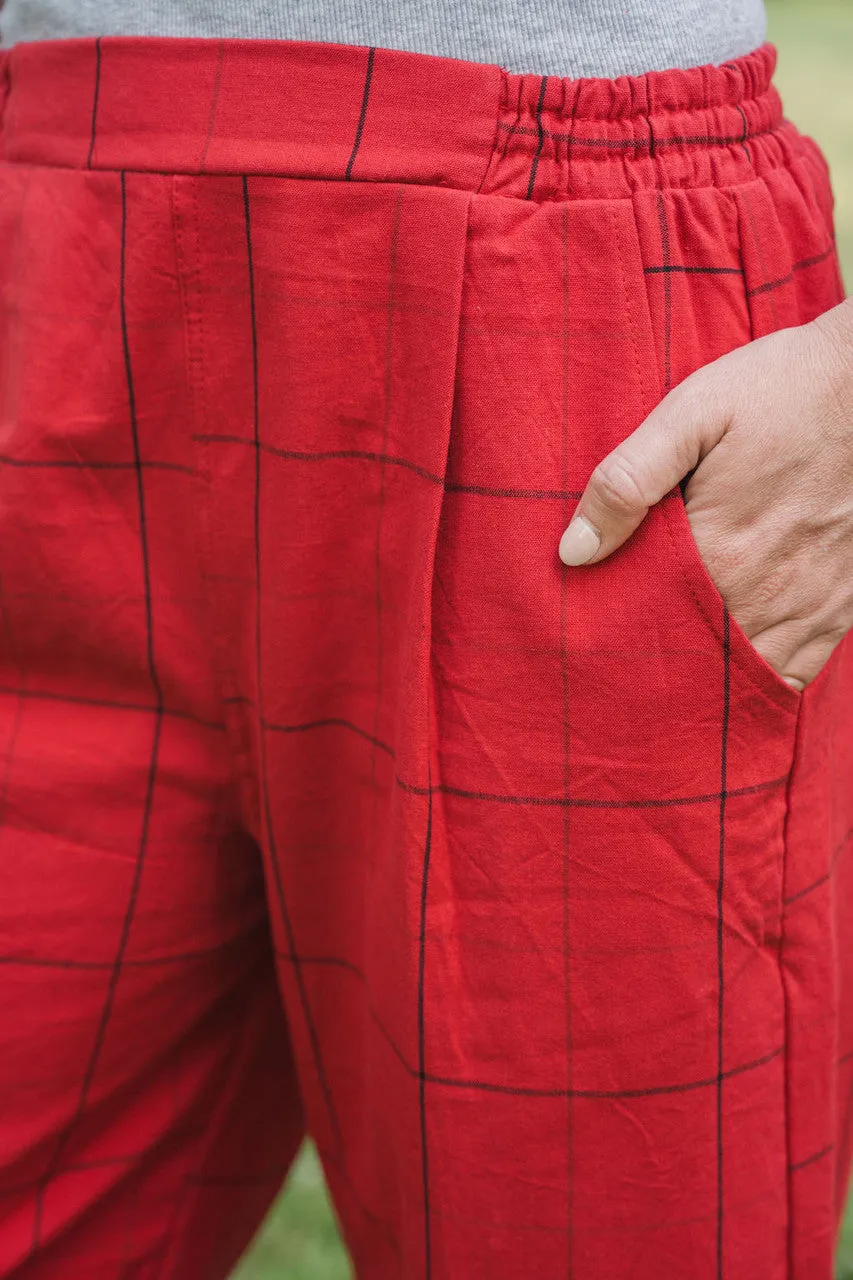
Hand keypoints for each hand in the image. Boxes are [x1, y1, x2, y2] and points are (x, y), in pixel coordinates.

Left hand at [558, 298, 852, 691]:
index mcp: (720, 552)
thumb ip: (628, 481)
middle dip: (661, 664)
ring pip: (748, 674)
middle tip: (626, 661)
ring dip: (711, 676)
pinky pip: (797, 669)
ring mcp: (812, 603)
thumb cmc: (780, 390)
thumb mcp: (690, 415)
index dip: (619, 638)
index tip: (595, 634)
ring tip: (674, 666)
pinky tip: (734, 661)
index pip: (650, 626)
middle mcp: (767, 592)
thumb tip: (573, 551)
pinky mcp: (845, 602)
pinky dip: (763, 675)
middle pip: (699, 659)